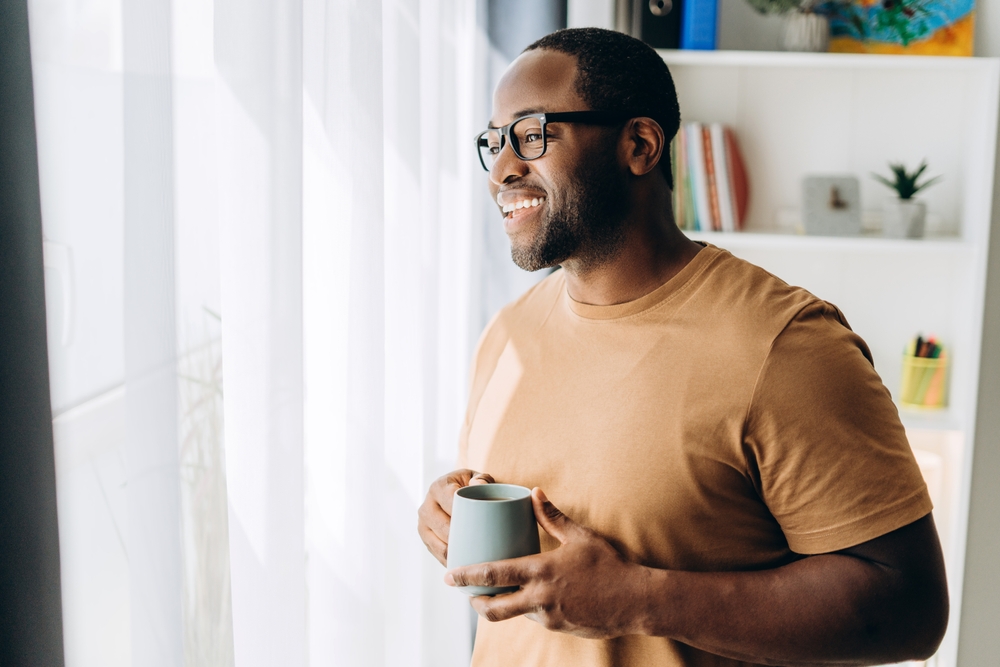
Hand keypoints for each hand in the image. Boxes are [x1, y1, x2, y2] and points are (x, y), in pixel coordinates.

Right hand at [417, 469, 494, 565]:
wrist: (456, 491)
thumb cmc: (471, 486)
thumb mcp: (478, 478)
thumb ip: (483, 479)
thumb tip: (479, 485)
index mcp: (439, 487)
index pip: (451, 503)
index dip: (465, 516)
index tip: (482, 526)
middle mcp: (426, 506)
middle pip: (444, 528)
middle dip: (463, 539)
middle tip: (483, 547)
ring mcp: (423, 524)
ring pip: (440, 545)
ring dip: (457, 554)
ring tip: (476, 559)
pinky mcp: (425, 538)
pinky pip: (438, 554)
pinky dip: (451, 560)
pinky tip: (466, 564)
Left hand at [444, 488, 650, 638]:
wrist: (636, 601)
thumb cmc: (609, 565)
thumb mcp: (580, 536)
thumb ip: (552, 516)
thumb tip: (533, 492)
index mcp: (541, 570)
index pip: (494, 574)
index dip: (467, 576)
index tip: (450, 575)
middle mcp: (540, 596)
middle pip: (494, 607)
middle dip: (475, 602)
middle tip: (465, 594)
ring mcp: (548, 616)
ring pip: (512, 615)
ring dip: (499, 607)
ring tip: (492, 595)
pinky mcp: (558, 628)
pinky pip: (534, 619)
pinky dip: (524, 610)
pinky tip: (526, 599)